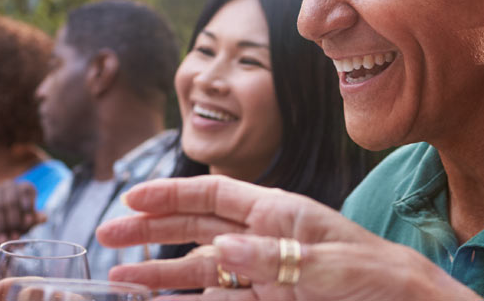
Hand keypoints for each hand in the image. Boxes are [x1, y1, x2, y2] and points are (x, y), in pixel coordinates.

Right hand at [0, 181, 45, 254]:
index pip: (26, 192)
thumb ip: (35, 218)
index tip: (28, 222)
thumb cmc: (19, 219)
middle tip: (15, 237)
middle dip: (13, 221)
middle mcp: (10, 185)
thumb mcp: (28, 219)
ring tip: (2, 240)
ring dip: (0, 225)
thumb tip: (43, 218)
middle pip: (11, 201)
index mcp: (25, 187)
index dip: (28, 207)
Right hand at [96, 175, 480, 300]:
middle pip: (196, 227)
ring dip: (160, 269)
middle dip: (152, 228)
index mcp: (278, 212)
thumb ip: (276, 257)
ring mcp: (262, 269)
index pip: (214, 196)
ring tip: (120, 277)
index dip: (172, 194)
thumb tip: (222, 250)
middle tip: (108, 233)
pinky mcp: (266, 297)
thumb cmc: (375, 273)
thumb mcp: (330, 265)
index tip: (132, 198)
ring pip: (200, 265)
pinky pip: (218, 297)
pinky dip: (188, 299)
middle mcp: (262, 236)